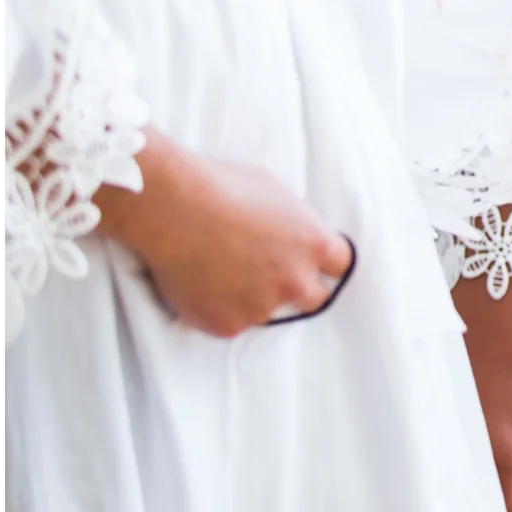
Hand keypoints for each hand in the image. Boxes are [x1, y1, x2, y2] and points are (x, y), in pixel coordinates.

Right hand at [94, 130, 353, 337]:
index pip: (341, 266)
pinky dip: (216, 308)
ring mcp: (263, 306)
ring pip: (266, 309)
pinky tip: (196, 282)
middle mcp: (296, 280)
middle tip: (271, 276)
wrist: (171, 207)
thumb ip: (292, 223)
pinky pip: (229, 320)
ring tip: (217, 269)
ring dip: (251, 297)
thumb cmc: (220, 187)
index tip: (314, 264)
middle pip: (316, 298)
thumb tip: (293, 234)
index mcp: (314, 244)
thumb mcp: (274, 192)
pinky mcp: (229, 325)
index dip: (326, 264)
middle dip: (300, 289)